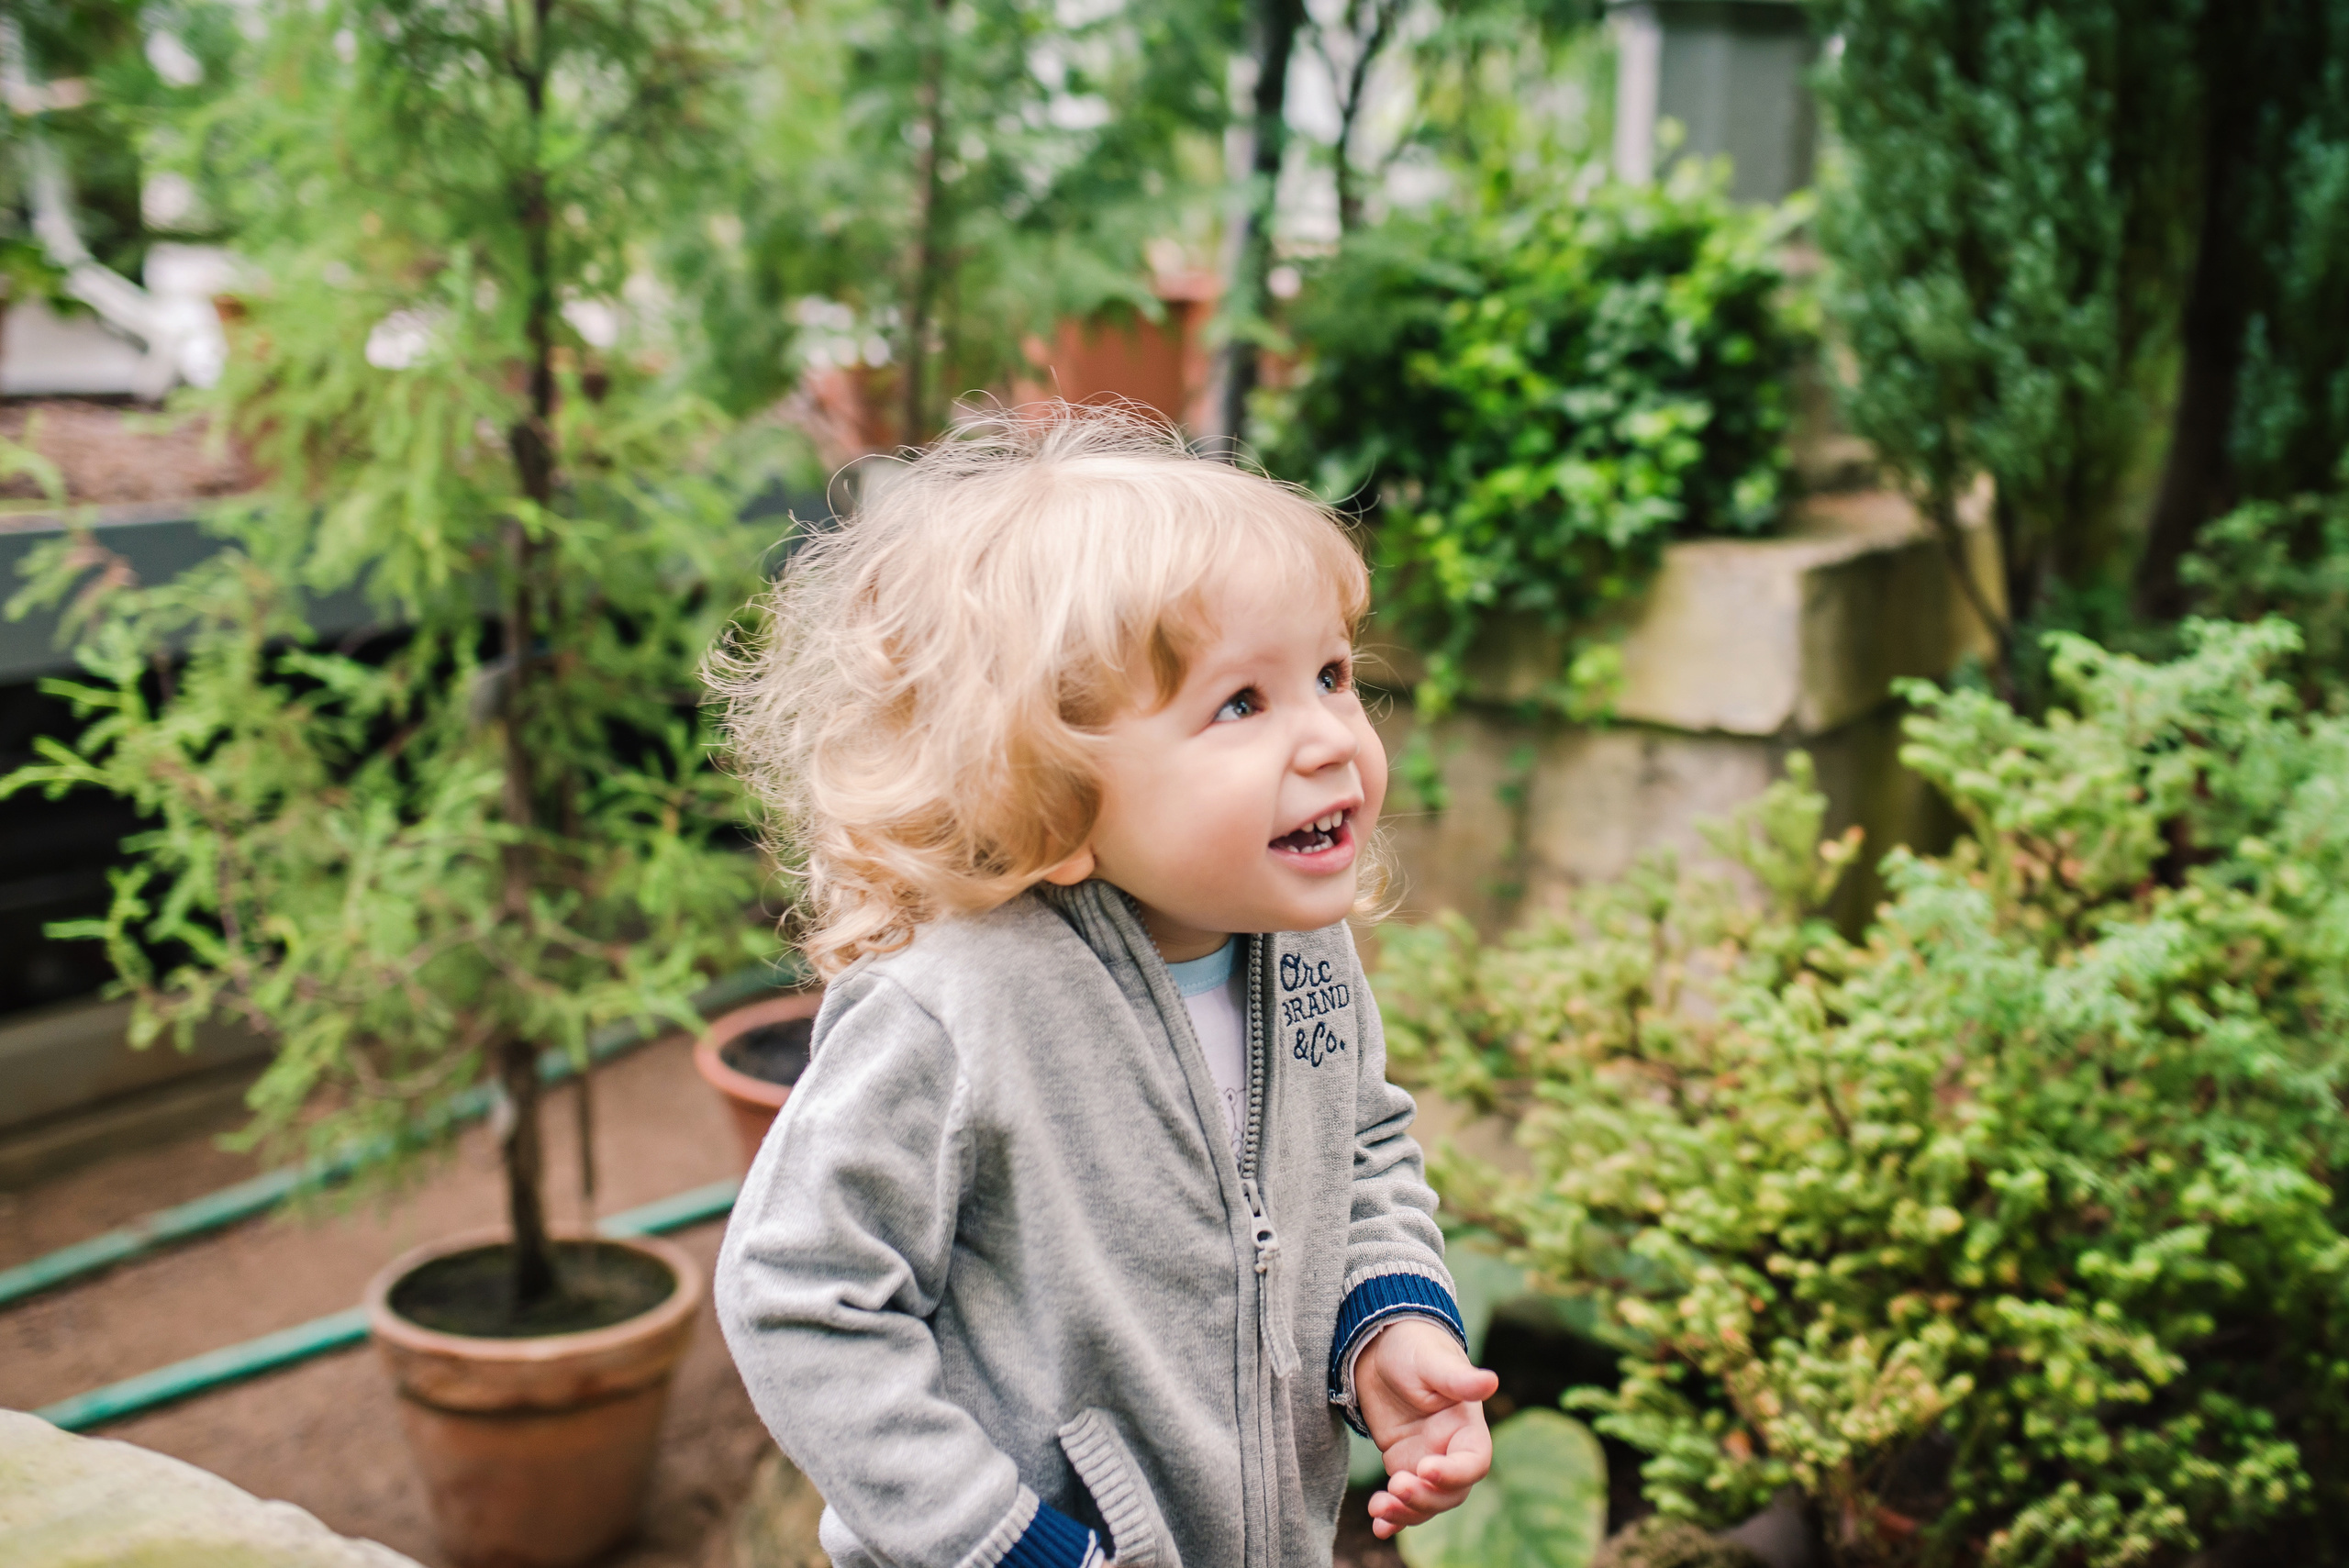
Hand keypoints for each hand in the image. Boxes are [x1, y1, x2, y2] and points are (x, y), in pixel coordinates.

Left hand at [1353, 1317, 1498, 1538]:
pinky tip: (1378, 1526)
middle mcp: (1451, 1449)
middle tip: (1397, 1487)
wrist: (1380, 1348)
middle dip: (1425, 1497)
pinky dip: (1394, 1517)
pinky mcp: (1402, 1465)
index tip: (1425, 1467)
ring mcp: (1427, 1460)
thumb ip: (1458, 1378)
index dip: (1454, 1473)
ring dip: (1406, 1512)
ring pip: (1427, 1502)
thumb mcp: (1432, 1360)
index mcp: (1467, 1427)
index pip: (1474, 1463)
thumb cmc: (1414, 1347)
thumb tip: (1491, 1381)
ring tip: (1380, 1508)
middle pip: (1451, 1492)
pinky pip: (1404, 1499)